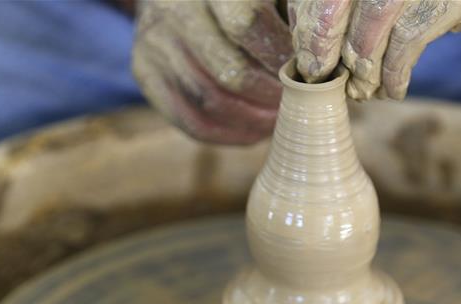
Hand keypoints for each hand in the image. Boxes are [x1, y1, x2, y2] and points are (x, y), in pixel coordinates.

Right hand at [132, 0, 292, 143]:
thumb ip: (287, 16)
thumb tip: (316, 56)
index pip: (245, 24)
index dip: (279, 57)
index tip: (305, 74)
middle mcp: (175, 12)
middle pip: (229, 72)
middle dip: (269, 96)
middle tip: (296, 106)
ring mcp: (154, 43)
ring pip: (209, 100)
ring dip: (252, 120)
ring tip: (277, 120)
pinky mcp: (144, 72)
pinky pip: (190, 121)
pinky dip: (228, 134)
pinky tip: (254, 132)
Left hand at [288, 0, 460, 99]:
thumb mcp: (414, 0)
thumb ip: (375, 12)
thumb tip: (321, 42)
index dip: (309, 14)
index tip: (306, 54)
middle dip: (322, 36)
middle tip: (320, 75)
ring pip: (375, 9)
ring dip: (359, 57)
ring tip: (361, 90)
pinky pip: (414, 30)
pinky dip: (395, 66)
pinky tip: (394, 89)